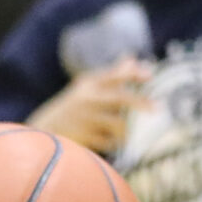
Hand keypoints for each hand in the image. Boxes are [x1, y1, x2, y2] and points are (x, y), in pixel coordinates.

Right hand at [28, 56, 146, 152]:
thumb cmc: (72, 108)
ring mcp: (85, 118)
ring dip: (125, 131)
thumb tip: (132, 57)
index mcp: (88, 83)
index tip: (150, 75)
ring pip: (119, 124)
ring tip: (125, 136)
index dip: (134, 74)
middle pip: (121, 98)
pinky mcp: (84, 137)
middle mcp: (87, 98)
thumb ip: (112, 74)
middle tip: (158, 108)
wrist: (42, 132)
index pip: (115, 75)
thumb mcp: (88, 88)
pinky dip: (113, 143)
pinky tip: (107, 143)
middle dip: (141, 102)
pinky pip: (110, 142)